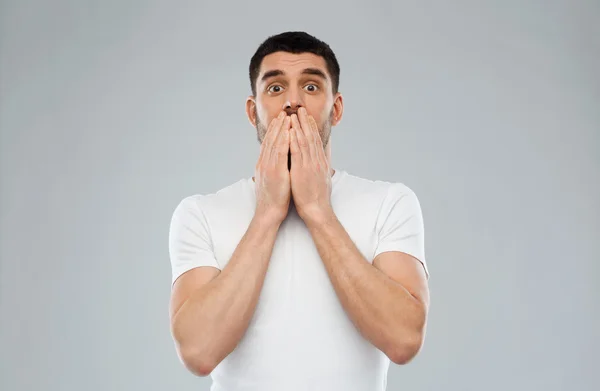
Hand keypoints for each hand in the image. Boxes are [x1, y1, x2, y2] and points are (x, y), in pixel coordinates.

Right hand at [254, 111, 291, 224]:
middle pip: (271, 139)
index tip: (280, 120)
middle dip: (277, 125)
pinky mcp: (275, 172)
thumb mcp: (272, 181)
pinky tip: (288, 131)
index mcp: (264, 165)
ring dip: (281, 128)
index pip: (269, 143)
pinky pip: (280, 152)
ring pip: (275, 143)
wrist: (269, 213)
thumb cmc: (274, 200)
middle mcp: (264, 163)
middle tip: (283, 112)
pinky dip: (284, 140)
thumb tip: (280, 164)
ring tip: (286, 116)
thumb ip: (275, 170)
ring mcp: (269, 167)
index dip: (274, 131)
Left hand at [289, 107, 333, 223]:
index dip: (311, 128)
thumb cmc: (318, 198)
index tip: (308, 118)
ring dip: (299, 126)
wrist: (317, 210)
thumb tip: (322, 162)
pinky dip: (293, 139)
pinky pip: (297, 151)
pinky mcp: (302, 170)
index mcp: (320, 162)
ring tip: (295, 114)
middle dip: (305, 122)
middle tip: (301, 110)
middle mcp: (316, 161)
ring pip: (304, 140)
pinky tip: (290, 130)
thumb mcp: (322, 179)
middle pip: (311, 137)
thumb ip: (321, 168)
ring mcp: (310, 164)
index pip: (316, 141)